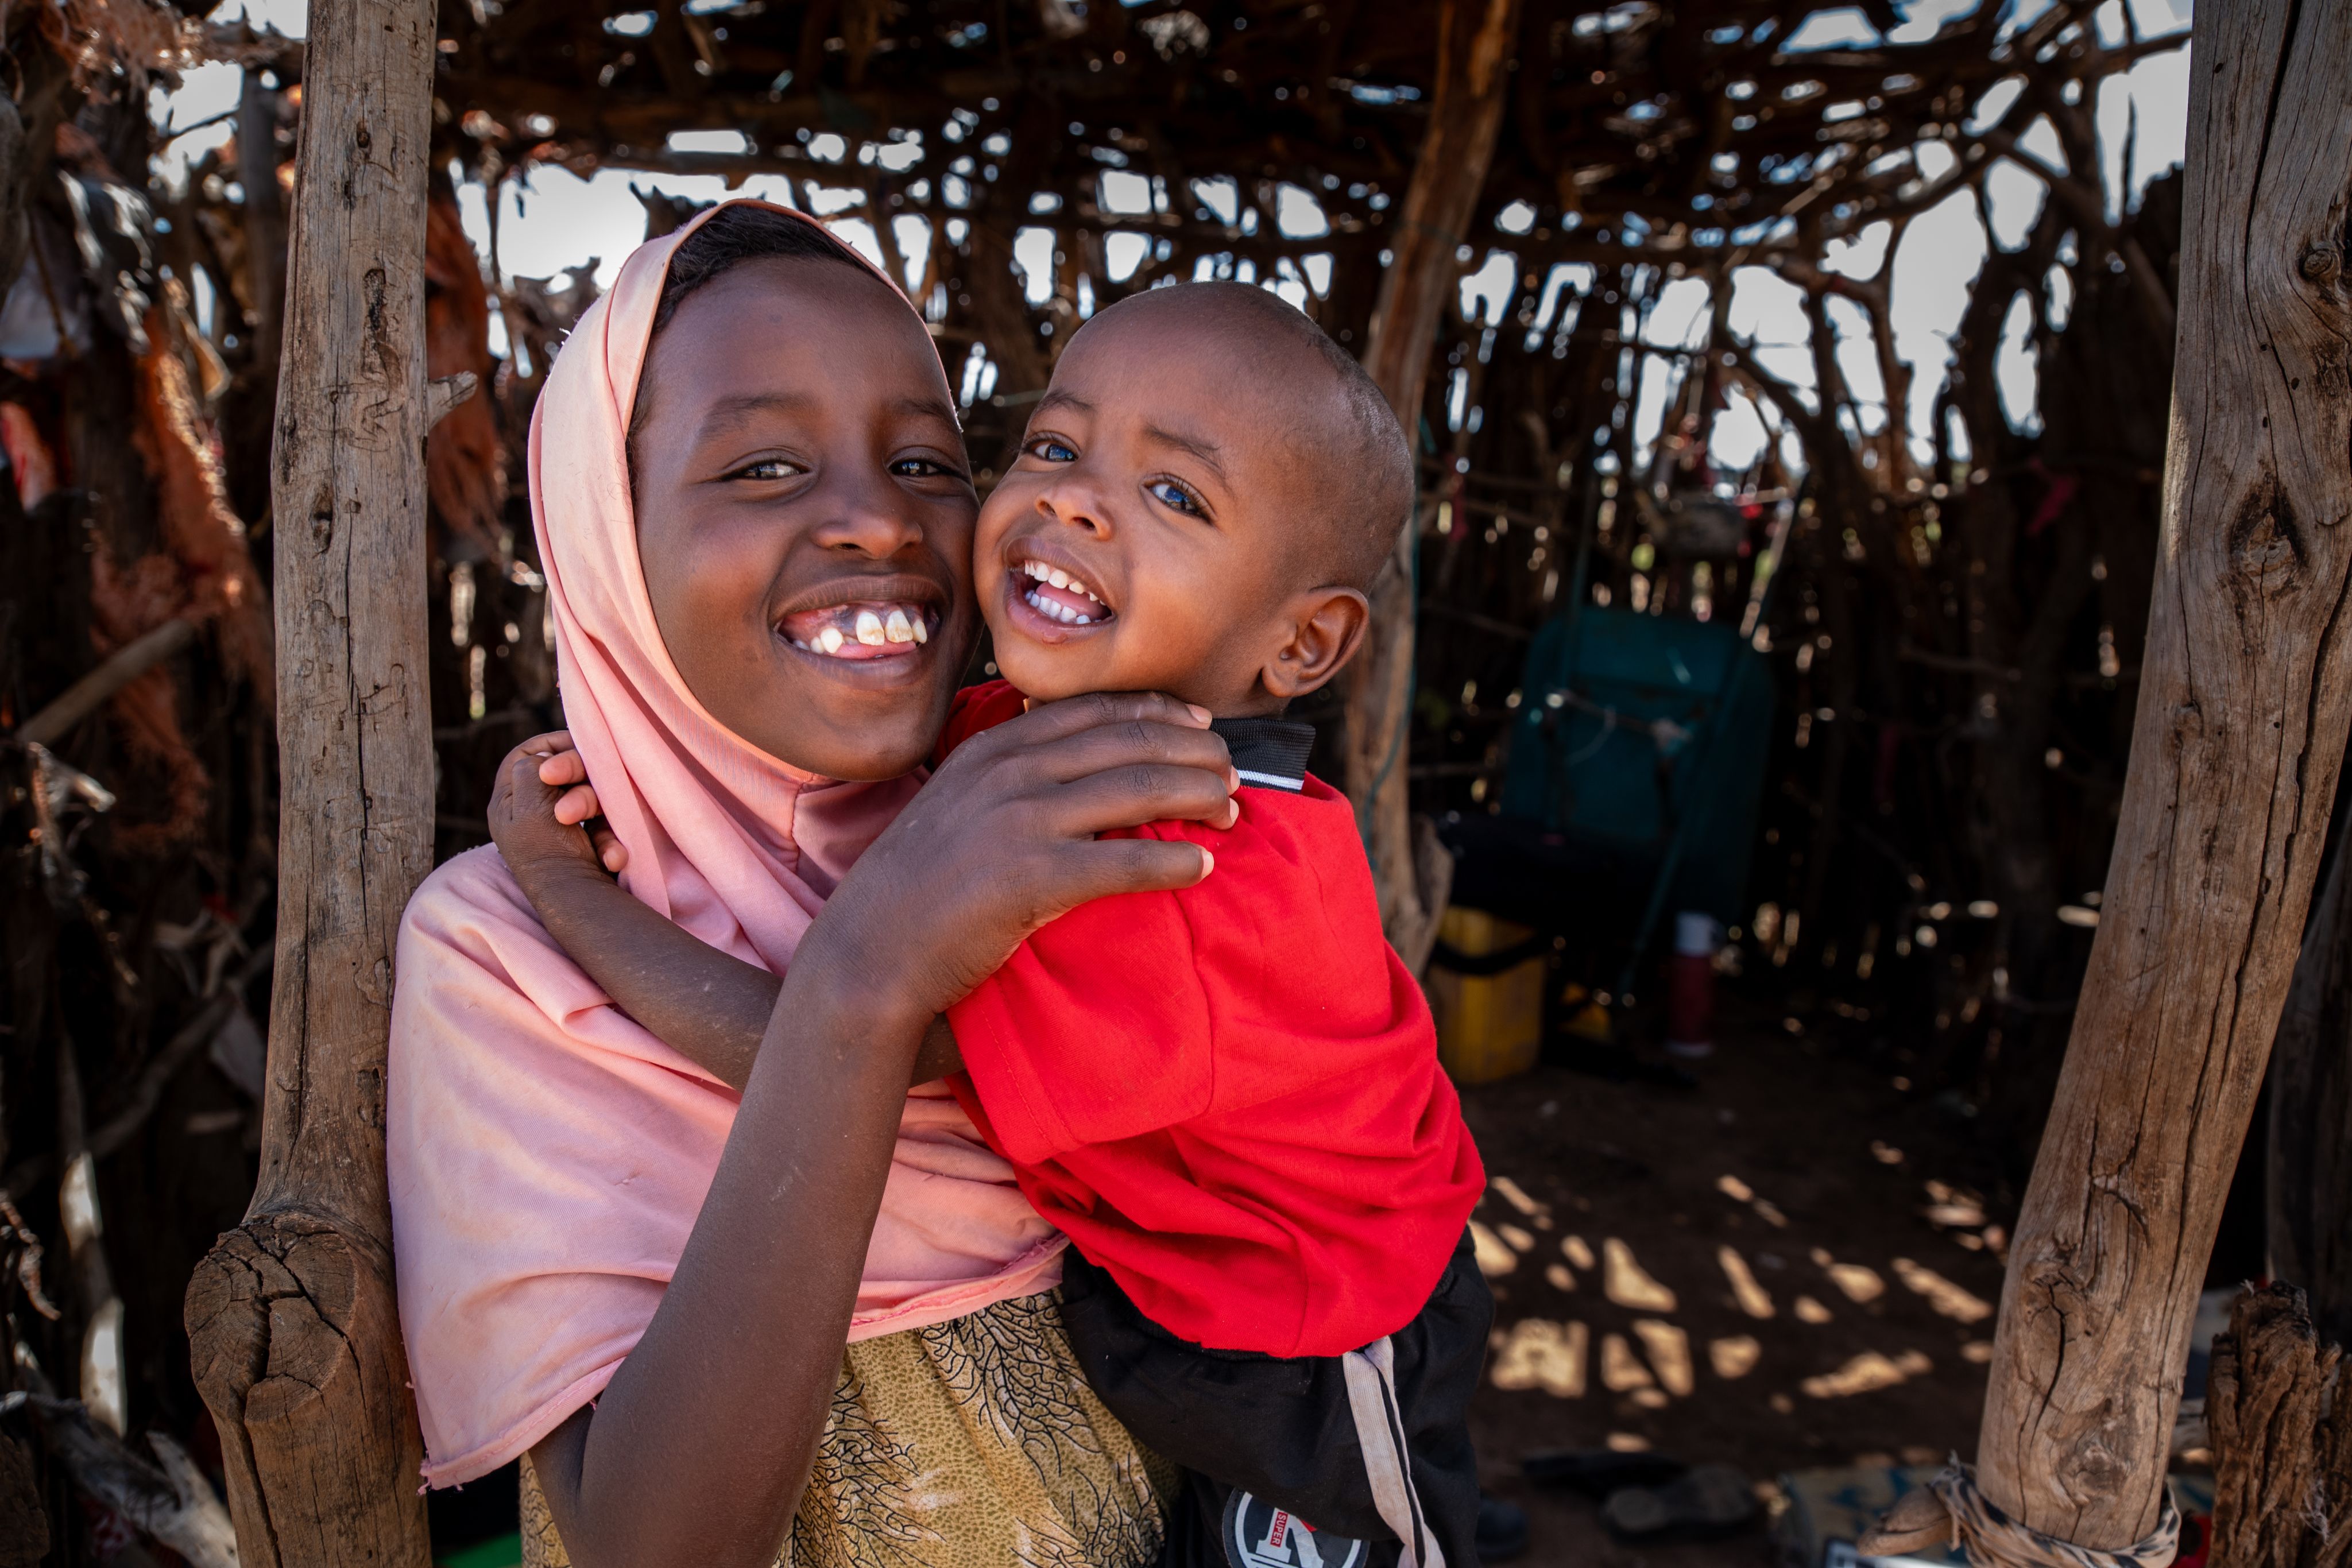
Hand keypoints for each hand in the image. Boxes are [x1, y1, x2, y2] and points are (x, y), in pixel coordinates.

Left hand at [487, 731, 628, 891]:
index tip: (575, 742)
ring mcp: (560, 826)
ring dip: (598, 810)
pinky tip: (613, 857)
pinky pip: (601, 823)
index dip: (550, 744)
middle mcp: (532, 810)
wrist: (575, 904)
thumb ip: (531, 769)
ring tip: (602, 841)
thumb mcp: (529, 805)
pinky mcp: (584, 841)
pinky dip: (609, 838)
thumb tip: (542, 757)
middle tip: (582, 792)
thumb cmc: (545, 854)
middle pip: (560, 772)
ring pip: (587, 794)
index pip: (526, 755)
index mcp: (509, 800)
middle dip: (578, 778)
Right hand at [804, 692, 1239, 1022]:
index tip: (1199, 721)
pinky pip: (1123, 861)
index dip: (1159, 711)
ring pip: (1138, 788)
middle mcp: (1010, 772)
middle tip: (1232, 769)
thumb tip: (1078, 768)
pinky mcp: (1032, 878)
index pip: (1095, 710)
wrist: (870, 952)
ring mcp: (1020, 821)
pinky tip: (1201, 865)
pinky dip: (1172, 860)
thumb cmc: (918, 889)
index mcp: (994, 749)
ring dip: (1198, 794)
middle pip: (1130, 741)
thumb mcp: (957, 806)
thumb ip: (1010, 778)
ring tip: (1231, 810)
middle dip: (1194, 749)